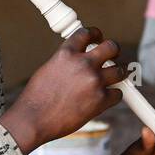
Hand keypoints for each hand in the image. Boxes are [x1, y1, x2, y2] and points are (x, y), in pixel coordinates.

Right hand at [0, 27, 125, 154]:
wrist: (33, 120)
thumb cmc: (36, 98)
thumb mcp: (48, 69)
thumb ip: (67, 62)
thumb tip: (79, 60)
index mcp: (66, 54)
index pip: (87, 33)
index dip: (96, 34)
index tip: (99, 38)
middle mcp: (83, 64)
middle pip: (111, 47)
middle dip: (114, 51)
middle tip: (112, 58)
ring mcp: (94, 81)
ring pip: (120, 70)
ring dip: (117, 75)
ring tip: (111, 80)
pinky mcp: (101, 99)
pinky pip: (119, 93)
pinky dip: (114, 96)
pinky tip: (105, 98)